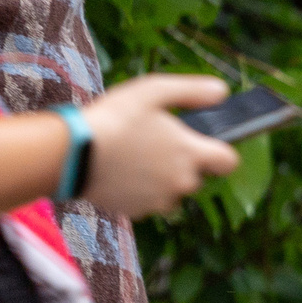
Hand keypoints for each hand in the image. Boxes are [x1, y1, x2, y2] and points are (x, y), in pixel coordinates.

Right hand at [82, 75, 240, 218]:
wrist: (73, 154)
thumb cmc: (115, 118)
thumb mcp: (154, 90)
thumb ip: (192, 91)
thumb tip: (222, 92)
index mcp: (191, 154)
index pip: (228, 161)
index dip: (220, 151)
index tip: (207, 143)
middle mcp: (181, 183)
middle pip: (195, 176)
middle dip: (182, 162)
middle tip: (153, 142)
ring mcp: (159, 201)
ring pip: (170, 191)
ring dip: (160, 179)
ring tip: (133, 157)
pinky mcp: (136, 212)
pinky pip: (146, 202)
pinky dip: (138, 190)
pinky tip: (120, 172)